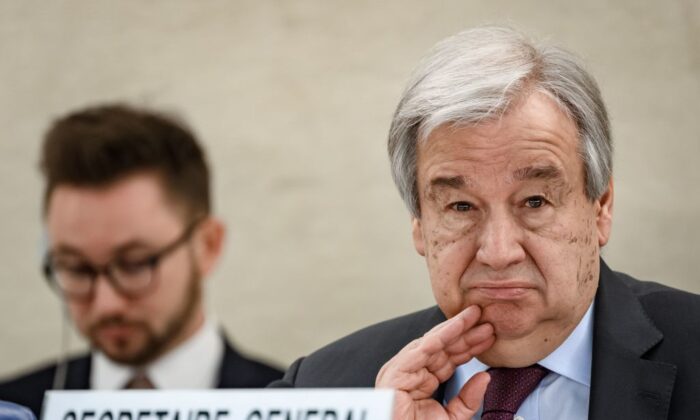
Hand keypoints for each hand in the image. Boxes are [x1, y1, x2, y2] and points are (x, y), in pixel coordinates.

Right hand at [375, 305, 494, 419]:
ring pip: (434, 342)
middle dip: (466, 333)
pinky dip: (443, 334)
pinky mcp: (397, 369)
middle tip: (487, 319)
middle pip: (443, 348)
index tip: (489, 336)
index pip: (448, 359)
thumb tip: (485, 377)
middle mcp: (411, 372)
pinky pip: (424, 347)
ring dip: (457, 327)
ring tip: (476, 315)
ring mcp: (403, 369)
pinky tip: (459, 325)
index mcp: (420, 383)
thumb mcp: (451, 418)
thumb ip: (468, 400)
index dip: (470, 347)